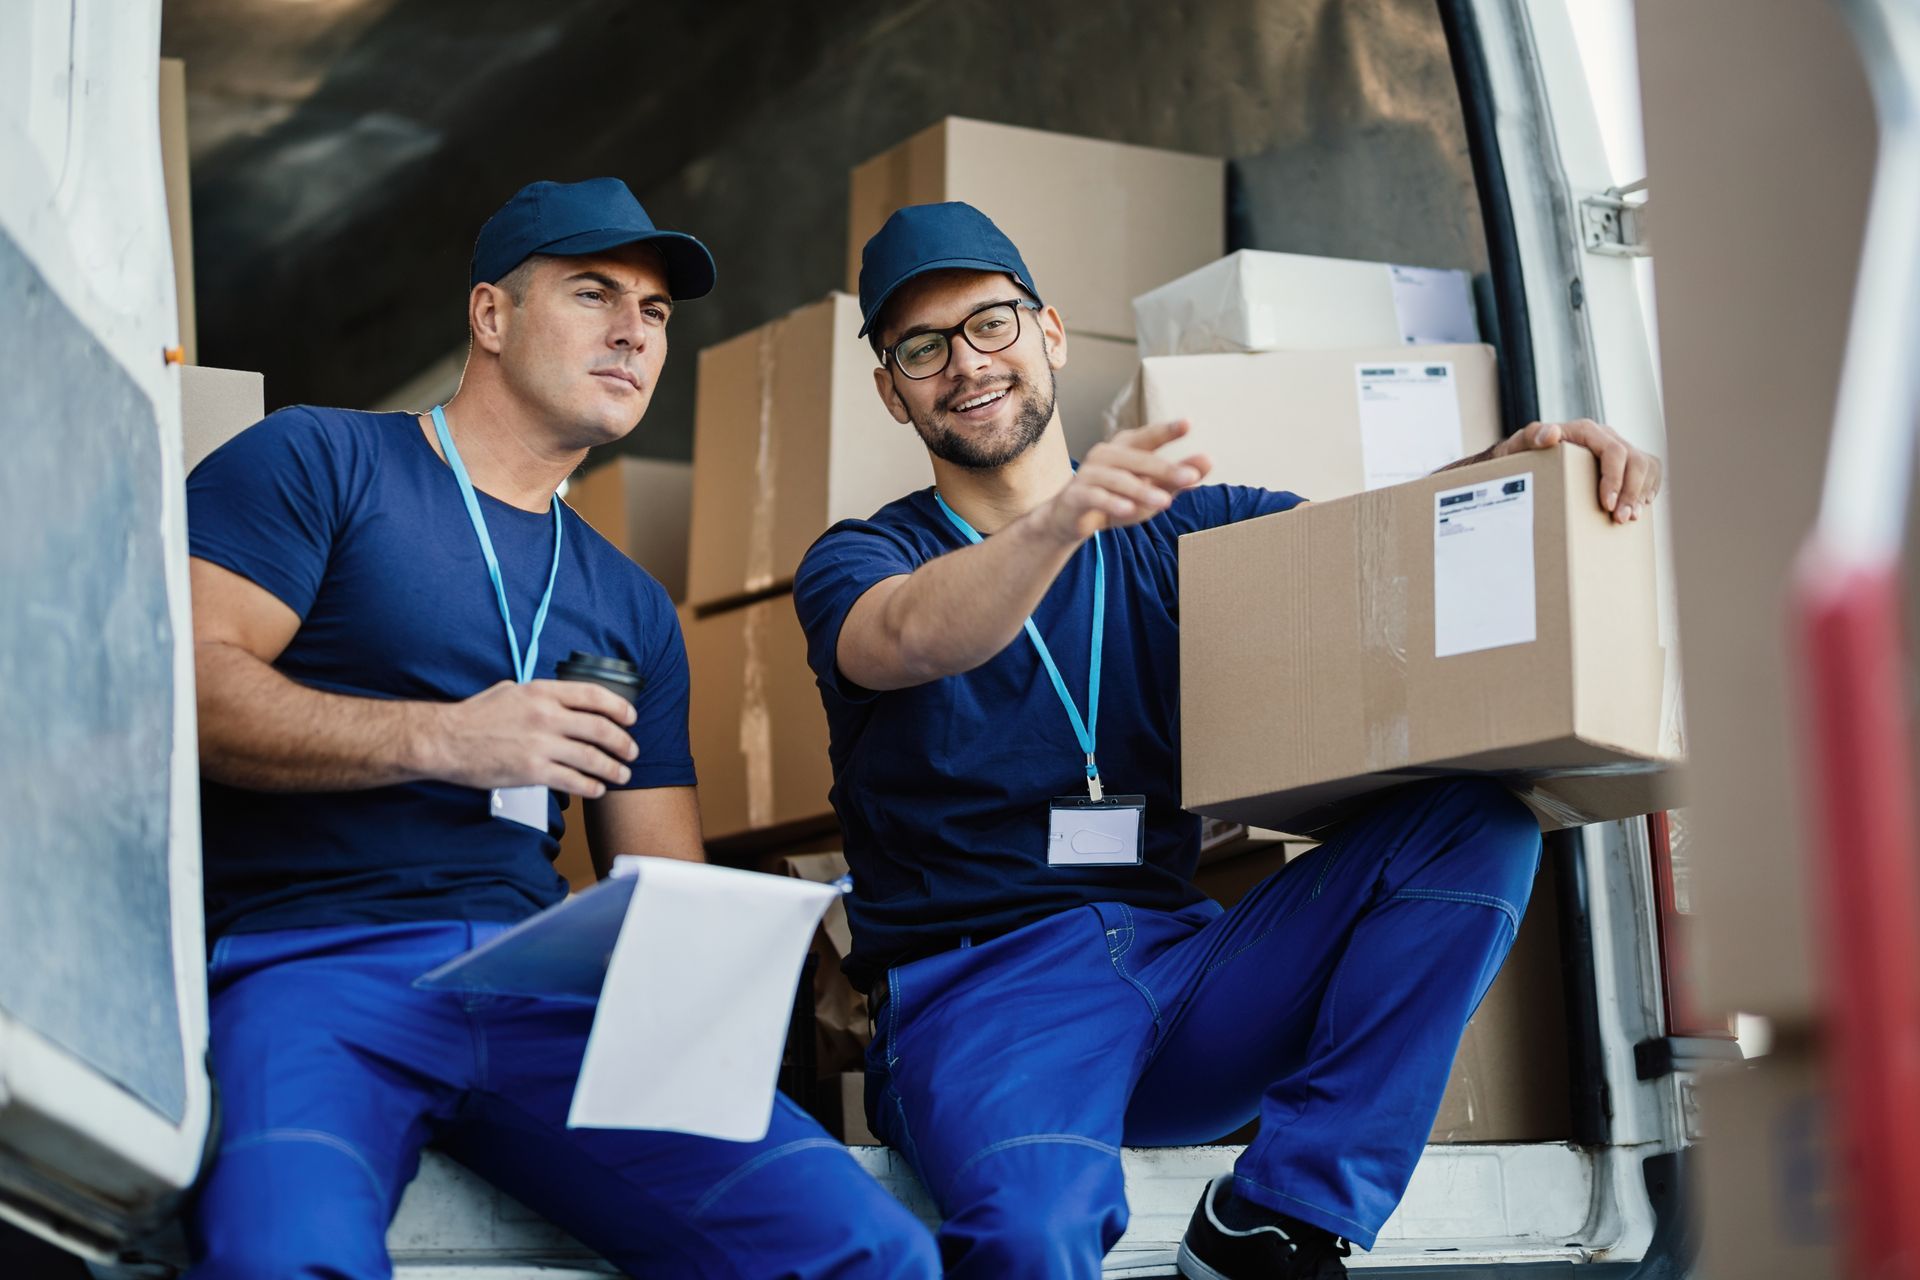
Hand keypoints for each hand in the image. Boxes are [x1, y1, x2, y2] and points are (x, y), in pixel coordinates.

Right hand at [425, 679, 639, 797]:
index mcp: (542, 692)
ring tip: (622, 775)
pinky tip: (597, 789)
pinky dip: (591, 786)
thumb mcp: (509, 690)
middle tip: (631, 751)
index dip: (619, 708)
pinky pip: (573, 781)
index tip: (630, 718)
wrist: (444, 741)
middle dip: (624, 743)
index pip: (594, 696)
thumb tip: (559, 698)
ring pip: (592, 758)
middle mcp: (546, 716)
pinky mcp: (533, 772)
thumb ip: (538, 695)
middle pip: (601, 729)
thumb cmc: (474, 716)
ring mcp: (541, 745)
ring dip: (613, 769)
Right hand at [1036, 419, 1212, 544]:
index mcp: (1125, 448)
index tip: (1187, 424)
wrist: (1070, 519)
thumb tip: (1207, 461)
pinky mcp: (1076, 494)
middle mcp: (1107, 454)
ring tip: (1165, 502)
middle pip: (1139, 459)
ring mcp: (1089, 473)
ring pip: (1119, 480)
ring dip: (1142, 491)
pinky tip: (1128, 510)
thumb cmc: (1115, 499)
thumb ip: (1176, 477)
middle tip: (1191, 477)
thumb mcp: (1150, 491)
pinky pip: (1096, 496)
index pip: (1149, 437)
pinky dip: (1112, 503)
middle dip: (1166, 469)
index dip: (1167, 430)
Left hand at [1494, 418, 1661, 523]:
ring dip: (1641, 492)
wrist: (1524, 459)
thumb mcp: (1521, 444)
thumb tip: (1550, 434)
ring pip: (1646, 465)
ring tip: (1630, 517)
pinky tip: (1640, 505)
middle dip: (1631, 492)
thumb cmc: (1522, 452)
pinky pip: (1649, 470)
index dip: (1615, 478)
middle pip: (1635, 460)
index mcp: (1586, 430)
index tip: (1607, 504)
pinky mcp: (1622, 462)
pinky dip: (1649, 487)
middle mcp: (1605, 437)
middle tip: (1619, 519)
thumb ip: (1532, 436)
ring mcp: (1616, 448)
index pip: (1613, 451)